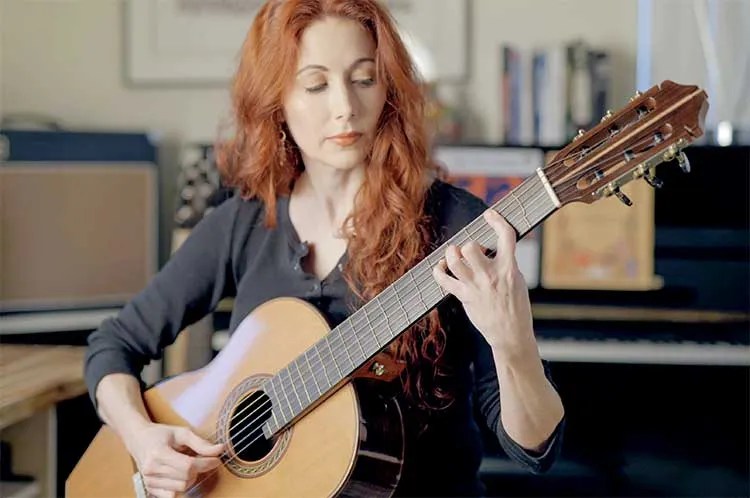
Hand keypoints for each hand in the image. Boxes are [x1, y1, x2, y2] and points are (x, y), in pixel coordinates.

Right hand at [125, 422, 224, 497]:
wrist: (138, 440)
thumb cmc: (161, 434)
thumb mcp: (181, 432)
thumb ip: (200, 443)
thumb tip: (220, 450)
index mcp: (158, 454)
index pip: (188, 466)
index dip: (206, 464)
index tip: (216, 460)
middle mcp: (151, 470)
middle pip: (186, 478)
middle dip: (199, 469)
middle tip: (201, 460)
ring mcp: (149, 481)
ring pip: (181, 488)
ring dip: (191, 478)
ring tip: (187, 465)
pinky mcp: (149, 488)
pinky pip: (172, 495)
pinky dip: (180, 486)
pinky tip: (179, 475)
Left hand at [432, 209, 535, 358]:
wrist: (511, 334)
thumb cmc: (516, 308)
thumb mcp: (517, 281)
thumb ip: (504, 264)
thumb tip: (491, 251)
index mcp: (509, 268)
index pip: (506, 236)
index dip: (497, 220)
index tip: (490, 215)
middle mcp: (491, 275)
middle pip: (471, 247)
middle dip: (469, 245)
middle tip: (473, 253)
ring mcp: (476, 286)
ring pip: (455, 260)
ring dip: (452, 254)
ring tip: (455, 256)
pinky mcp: (464, 296)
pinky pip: (443, 279)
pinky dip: (438, 270)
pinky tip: (441, 268)